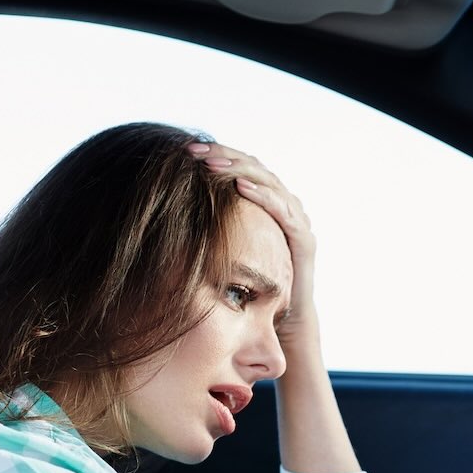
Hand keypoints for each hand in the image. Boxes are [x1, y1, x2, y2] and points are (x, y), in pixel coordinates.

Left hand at [187, 140, 319, 348]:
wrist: (283, 322)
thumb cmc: (251, 287)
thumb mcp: (225, 248)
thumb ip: (210, 226)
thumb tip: (167, 207)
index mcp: (267, 202)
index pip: (242, 166)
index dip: (216, 154)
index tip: (185, 151)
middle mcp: (285, 205)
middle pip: (255, 166)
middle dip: (223, 155)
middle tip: (194, 151)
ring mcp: (297, 221)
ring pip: (270, 182)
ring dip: (239, 170)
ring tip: (213, 165)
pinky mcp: (304, 241)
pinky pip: (284, 211)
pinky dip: (263, 196)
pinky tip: (240, 187)